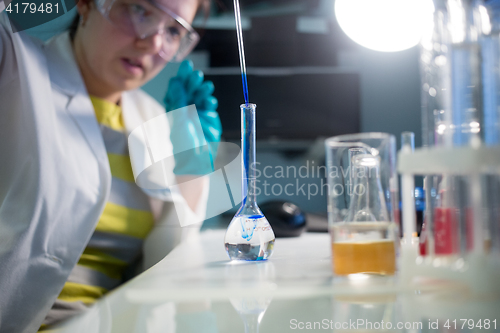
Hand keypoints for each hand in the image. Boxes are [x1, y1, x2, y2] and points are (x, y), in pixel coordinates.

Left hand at [165, 60, 221, 174]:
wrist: (198, 161)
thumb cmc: (183, 145)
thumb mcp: (178, 121)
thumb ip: (179, 100)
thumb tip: (176, 82)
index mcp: (174, 108)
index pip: (177, 88)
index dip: (181, 77)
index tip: (186, 66)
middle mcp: (186, 108)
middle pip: (189, 89)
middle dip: (193, 81)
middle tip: (196, 75)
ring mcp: (198, 112)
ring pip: (200, 95)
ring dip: (203, 89)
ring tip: (206, 87)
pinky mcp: (209, 117)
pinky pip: (209, 104)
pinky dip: (210, 100)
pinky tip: (210, 100)